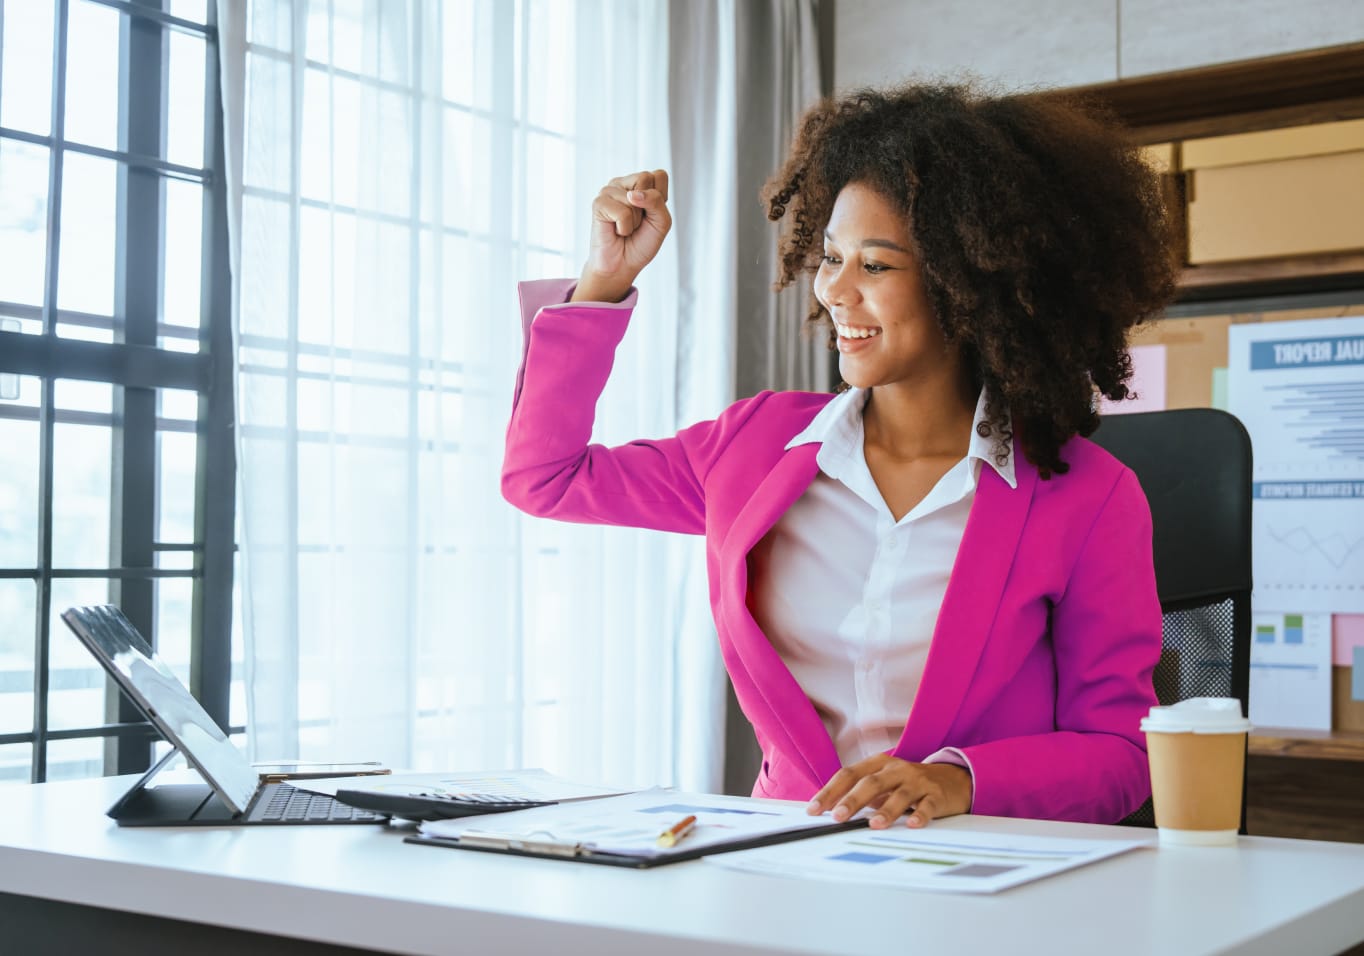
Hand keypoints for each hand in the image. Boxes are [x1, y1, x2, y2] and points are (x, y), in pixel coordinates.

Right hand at [572, 169, 671, 302]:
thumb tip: (632, 194)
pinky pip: (623, 213)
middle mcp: (624, 183)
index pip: (659, 175)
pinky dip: (624, 228)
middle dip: (648, 208)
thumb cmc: (641, 243)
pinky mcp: (599, 203)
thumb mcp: (662, 222)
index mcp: (640, 184)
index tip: (651, 214)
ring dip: (635, 221)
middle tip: (637, 222)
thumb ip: (656, 202)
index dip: (661, 199)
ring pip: (634, 198)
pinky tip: (616, 231)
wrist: (622, 264)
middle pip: (646, 178)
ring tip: (625, 228)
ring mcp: (609, 191)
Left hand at [806, 754, 972, 829]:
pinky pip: (928, 805)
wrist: (953, 778)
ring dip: (886, 810)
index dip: (830, 791)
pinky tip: (914, 825)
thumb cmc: (909, 783)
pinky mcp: (937, 795)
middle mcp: (896, 769)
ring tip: (873, 824)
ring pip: (899, 794)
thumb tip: (830, 812)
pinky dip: (920, 815)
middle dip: (852, 800)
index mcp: (878, 764)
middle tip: (837, 817)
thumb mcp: (883, 783)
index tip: (814, 809)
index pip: (849, 774)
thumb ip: (861, 794)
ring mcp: (917, 781)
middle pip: (871, 782)